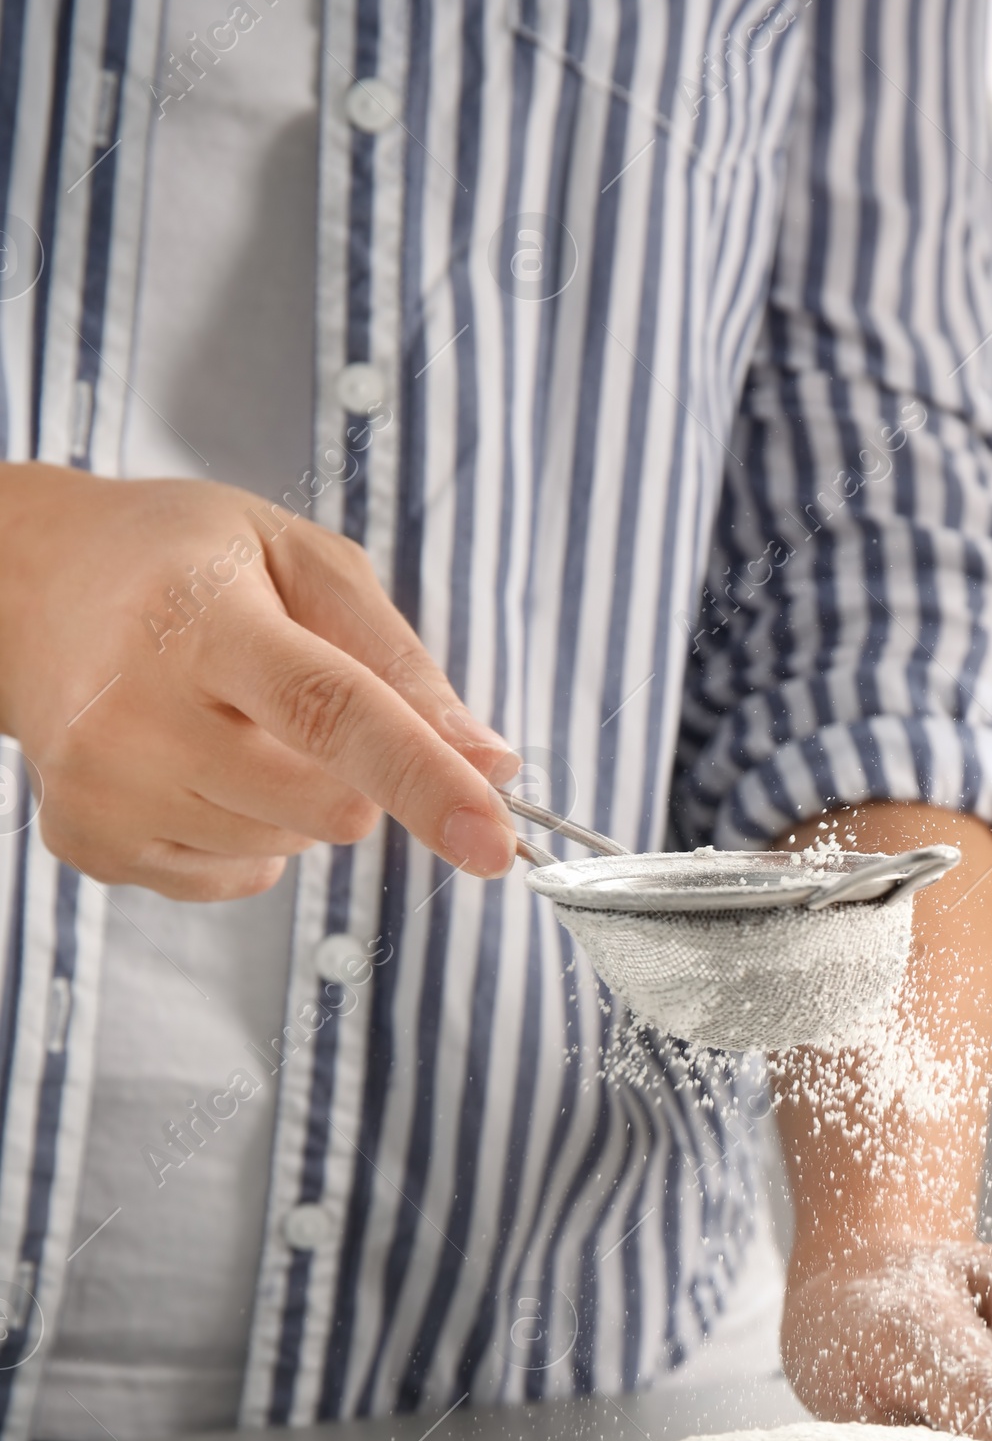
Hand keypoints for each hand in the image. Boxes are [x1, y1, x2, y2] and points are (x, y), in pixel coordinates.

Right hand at [0, 462, 518, 898]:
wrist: (31, 586)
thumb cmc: (184, 564)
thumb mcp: (302, 561)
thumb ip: (403, 664)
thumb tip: (491, 764)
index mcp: (199, 616)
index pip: (330, 710)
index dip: (425, 778)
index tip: (496, 838)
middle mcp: (135, 709)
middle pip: (327, 803)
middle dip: (357, 771)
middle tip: (292, 697)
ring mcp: (104, 787)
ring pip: (290, 846)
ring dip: (294, 797)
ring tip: (224, 717)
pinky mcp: (88, 842)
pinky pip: (236, 878)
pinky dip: (244, 832)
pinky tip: (192, 760)